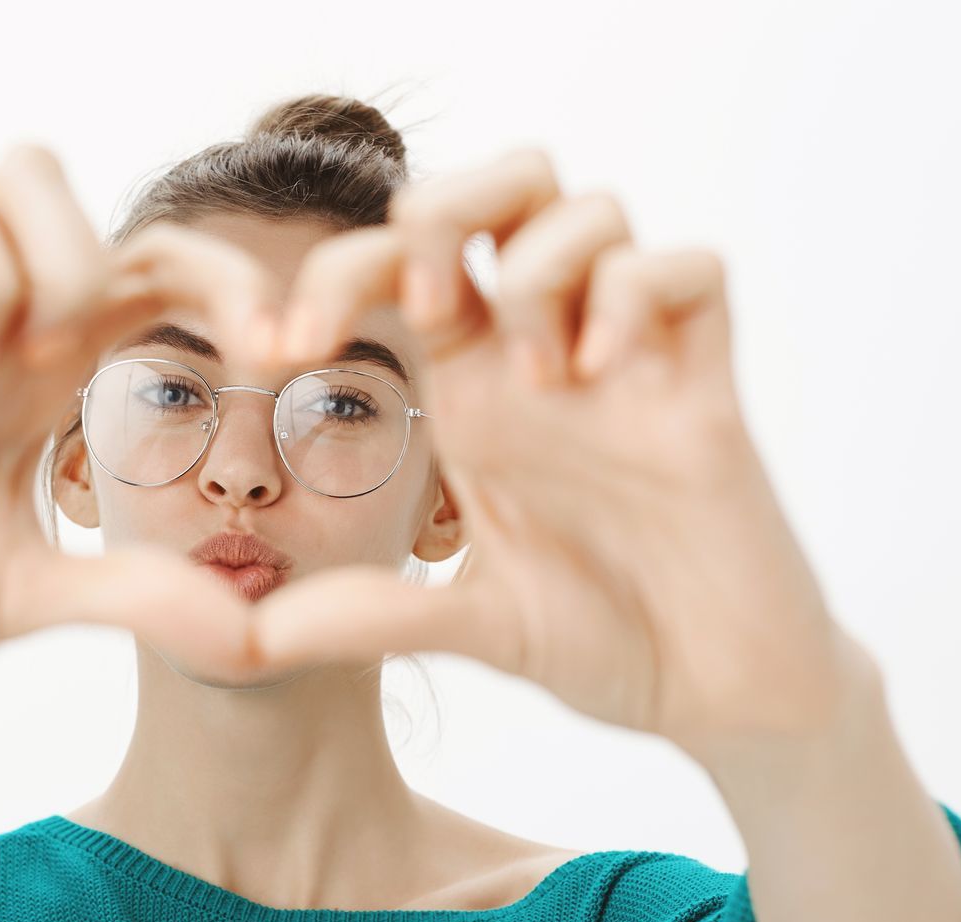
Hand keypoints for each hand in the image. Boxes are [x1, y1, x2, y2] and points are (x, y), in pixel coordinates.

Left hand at [250, 148, 869, 759]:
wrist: (715, 694)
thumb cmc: (603, 641)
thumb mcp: (466, 628)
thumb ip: (364, 617)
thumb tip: (245, 640)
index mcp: (474, 392)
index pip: (397, 267)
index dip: (330, 274)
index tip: (281, 349)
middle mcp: (545, 358)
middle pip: (499, 189)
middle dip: (444, 208)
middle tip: (425, 313)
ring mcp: (632, 365)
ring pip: (590, 208)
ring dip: (539, 268)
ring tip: (538, 379)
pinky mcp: (709, 389)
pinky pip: (689, 269)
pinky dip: (636, 295)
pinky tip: (603, 375)